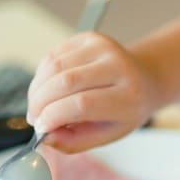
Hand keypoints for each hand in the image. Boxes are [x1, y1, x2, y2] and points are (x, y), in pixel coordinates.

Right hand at [26, 32, 156, 152]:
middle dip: (39, 103)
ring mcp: (105, 48)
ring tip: (39, 104)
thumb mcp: (107, 134)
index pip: (82, 104)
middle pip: (65, 82)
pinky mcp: (91, 37)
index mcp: (128, 96)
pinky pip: (54, 55)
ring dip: (37, 89)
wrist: (145, 80)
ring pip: (55, 66)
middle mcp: (119, 67)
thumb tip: (44, 137)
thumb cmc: (125, 110)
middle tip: (34, 117)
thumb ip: (74, 141)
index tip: (40, 128)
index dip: (53, 116)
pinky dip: (42, 74)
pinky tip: (48, 87)